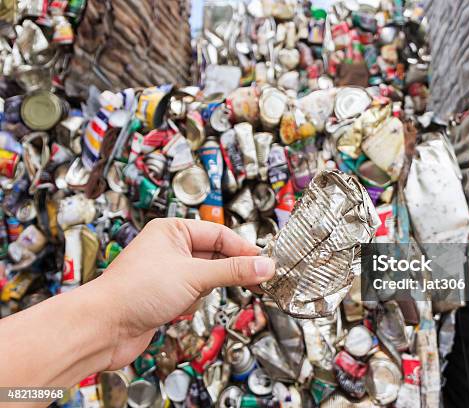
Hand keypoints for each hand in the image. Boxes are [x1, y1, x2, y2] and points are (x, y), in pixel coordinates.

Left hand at [92, 218, 274, 370]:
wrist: (103, 327)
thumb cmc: (133, 291)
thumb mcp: (194, 276)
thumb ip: (233, 271)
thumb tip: (264, 266)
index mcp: (172, 230)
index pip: (220, 234)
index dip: (244, 250)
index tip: (265, 263)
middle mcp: (170, 248)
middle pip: (215, 256)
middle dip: (226, 271)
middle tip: (255, 280)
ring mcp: (168, 272)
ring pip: (206, 278)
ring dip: (203, 290)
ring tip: (191, 297)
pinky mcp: (165, 295)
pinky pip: (194, 294)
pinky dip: (192, 303)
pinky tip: (179, 308)